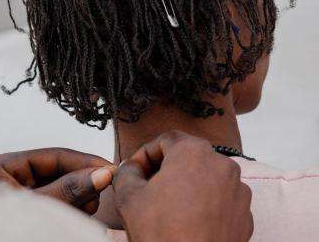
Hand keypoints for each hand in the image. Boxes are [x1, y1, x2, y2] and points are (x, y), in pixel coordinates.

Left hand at [0, 148, 115, 214]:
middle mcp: (11, 177)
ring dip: (78, 199)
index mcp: (4, 166)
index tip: (111, 169)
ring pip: (61, 188)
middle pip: (59, 171)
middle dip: (82, 183)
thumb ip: (66, 191)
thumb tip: (103, 174)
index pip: (54, 155)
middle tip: (97, 199)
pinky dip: (70, 210)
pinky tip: (79, 216)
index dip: (85, 161)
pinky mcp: (26, 212)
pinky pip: (56, 204)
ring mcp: (19, 195)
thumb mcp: (34, 206)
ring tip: (85, 212)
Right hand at [113, 131, 252, 241]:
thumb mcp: (129, 196)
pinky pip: (220, 198)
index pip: (165, 139)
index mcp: (193, 152)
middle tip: (146, 187)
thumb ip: (126, 172)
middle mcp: (222, 165)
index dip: (144, 154)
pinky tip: (186, 221)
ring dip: (184, 185)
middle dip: (164, 168)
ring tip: (166, 207)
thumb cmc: (164, 234)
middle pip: (187, 156)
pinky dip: (203, 203)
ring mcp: (238, 191)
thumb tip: (130, 169)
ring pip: (204, 177)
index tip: (133, 170)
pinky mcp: (245, 214)